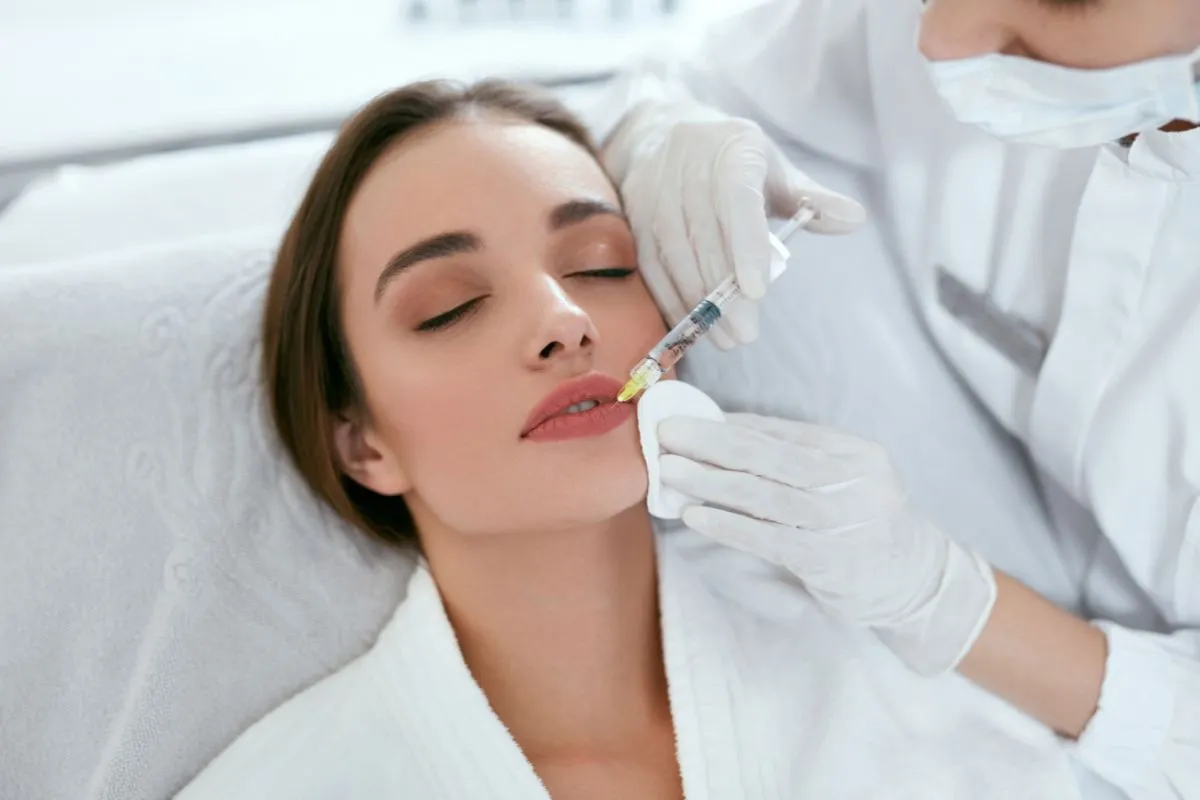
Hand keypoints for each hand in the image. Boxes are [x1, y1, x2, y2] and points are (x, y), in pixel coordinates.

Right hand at [602, 100, 865, 347]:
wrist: (662, 133)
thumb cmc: (731, 161)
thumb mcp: (775, 171)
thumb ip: (813, 199)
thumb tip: (856, 218)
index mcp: (732, 148)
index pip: (738, 197)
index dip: (746, 244)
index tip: (757, 290)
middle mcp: (687, 163)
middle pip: (704, 235)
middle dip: (724, 291)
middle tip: (745, 332)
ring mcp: (654, 189)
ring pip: (673, 253)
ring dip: (698, 301)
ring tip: (725, 337)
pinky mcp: (633, 214)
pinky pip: (650, 264)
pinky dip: (670, 298)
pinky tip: (693, 324)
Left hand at [657, 412, 996, 676]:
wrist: (918, 581)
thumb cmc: (866, 524)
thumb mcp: (846, 479)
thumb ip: (794, 457)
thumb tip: (722, 432)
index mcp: (854, 452)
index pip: (781, 431)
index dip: (729, 424)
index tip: (686, 417)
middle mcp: (852, 481)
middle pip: (768, 456)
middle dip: (711, 442)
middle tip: (666, 433)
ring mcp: (842, 522)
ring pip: (763, 494)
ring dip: (710, 481)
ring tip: (669, 470)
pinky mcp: (827, 561)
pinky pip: (767, 539)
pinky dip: (727, 525)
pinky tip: (694, 515)